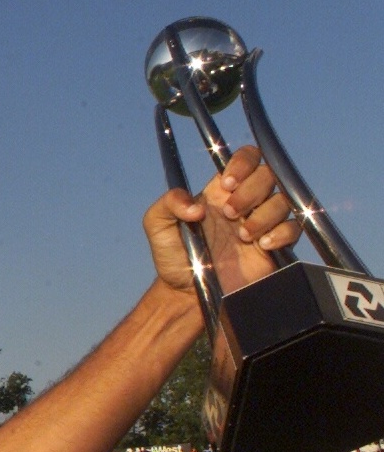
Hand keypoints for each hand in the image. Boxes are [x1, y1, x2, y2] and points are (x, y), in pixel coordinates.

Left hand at [144, 145, 302, 295]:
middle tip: (229, 214)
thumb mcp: (157, 226)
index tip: (227, 184)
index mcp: (221, 192)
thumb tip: (196, 206)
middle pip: (269, 174)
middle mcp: (245, 203)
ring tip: (241, 236)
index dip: (243, 163)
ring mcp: (262, 222)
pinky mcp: (275, 245)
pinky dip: (281, 233)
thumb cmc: (173, 257)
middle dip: (251, 191)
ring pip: (283, 200)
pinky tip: (260, 245)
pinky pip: (294, 228)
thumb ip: (168, 203)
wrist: (188, 294)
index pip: (247, 158)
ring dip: (263, 215)